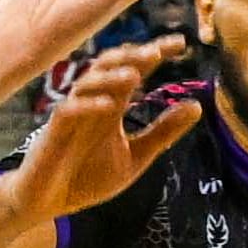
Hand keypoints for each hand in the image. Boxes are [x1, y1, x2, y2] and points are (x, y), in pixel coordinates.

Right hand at [8, 39, 207, 222]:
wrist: (50, 203)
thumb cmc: (87, 177)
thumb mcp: (135, 156)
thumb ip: (162, 131)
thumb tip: (197, 106)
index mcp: (112, 105)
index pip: (133, 69)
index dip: (154, 53)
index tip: (180, 44)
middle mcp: (92, 103)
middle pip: (109, 67)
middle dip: (130, 57)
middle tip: (156, 53)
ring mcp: (72, 116)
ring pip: (87, 83)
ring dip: (110, 77)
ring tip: (134, 76)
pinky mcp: (53, 133)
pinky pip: (68, 111)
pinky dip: (88, 106)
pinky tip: (109, 106)